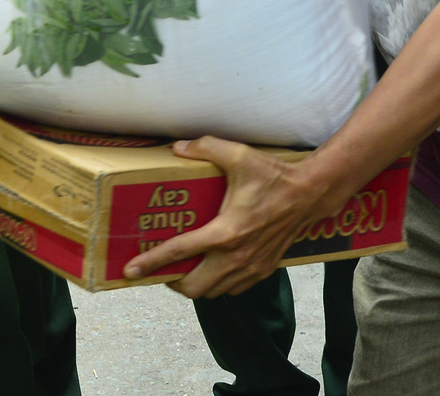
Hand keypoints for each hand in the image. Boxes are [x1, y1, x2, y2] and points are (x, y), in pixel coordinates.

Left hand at [122, 137, 332, 297]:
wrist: (309, 195)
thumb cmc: (274, 176)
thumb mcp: (239, 155)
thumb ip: (206, 147)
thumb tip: (177, 147)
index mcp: (225, 232)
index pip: (179, 252)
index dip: (151, 262)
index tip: (130, 270)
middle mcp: (235, 256)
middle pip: (192, 287)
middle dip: (171, 281)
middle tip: (162, 267)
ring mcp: (250, 268)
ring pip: (211, 293)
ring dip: (194, 285)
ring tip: (184, 268)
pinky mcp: (262, 271)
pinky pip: (231, 289)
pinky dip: (217, 284)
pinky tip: (212, 267)